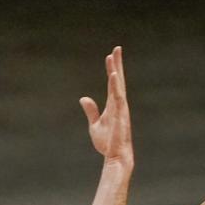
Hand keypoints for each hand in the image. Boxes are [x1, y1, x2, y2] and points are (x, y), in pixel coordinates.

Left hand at [80, 46, 133, 168]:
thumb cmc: (107, 143)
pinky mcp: (119, 114)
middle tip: (117, 48)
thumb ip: (91, 110)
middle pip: (118, 80)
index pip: (113, 83)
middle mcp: (119, 104)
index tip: (111, 55)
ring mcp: (120, 108)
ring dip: (115, 70)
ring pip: (118, 85)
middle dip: (117, 64)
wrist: (115, 156)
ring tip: (113, 56)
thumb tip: (84, 98)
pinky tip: (113, 74)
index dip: (113, 68)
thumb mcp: (95, 125)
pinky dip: (115, 85)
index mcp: (113, 105)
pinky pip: (117, 96)